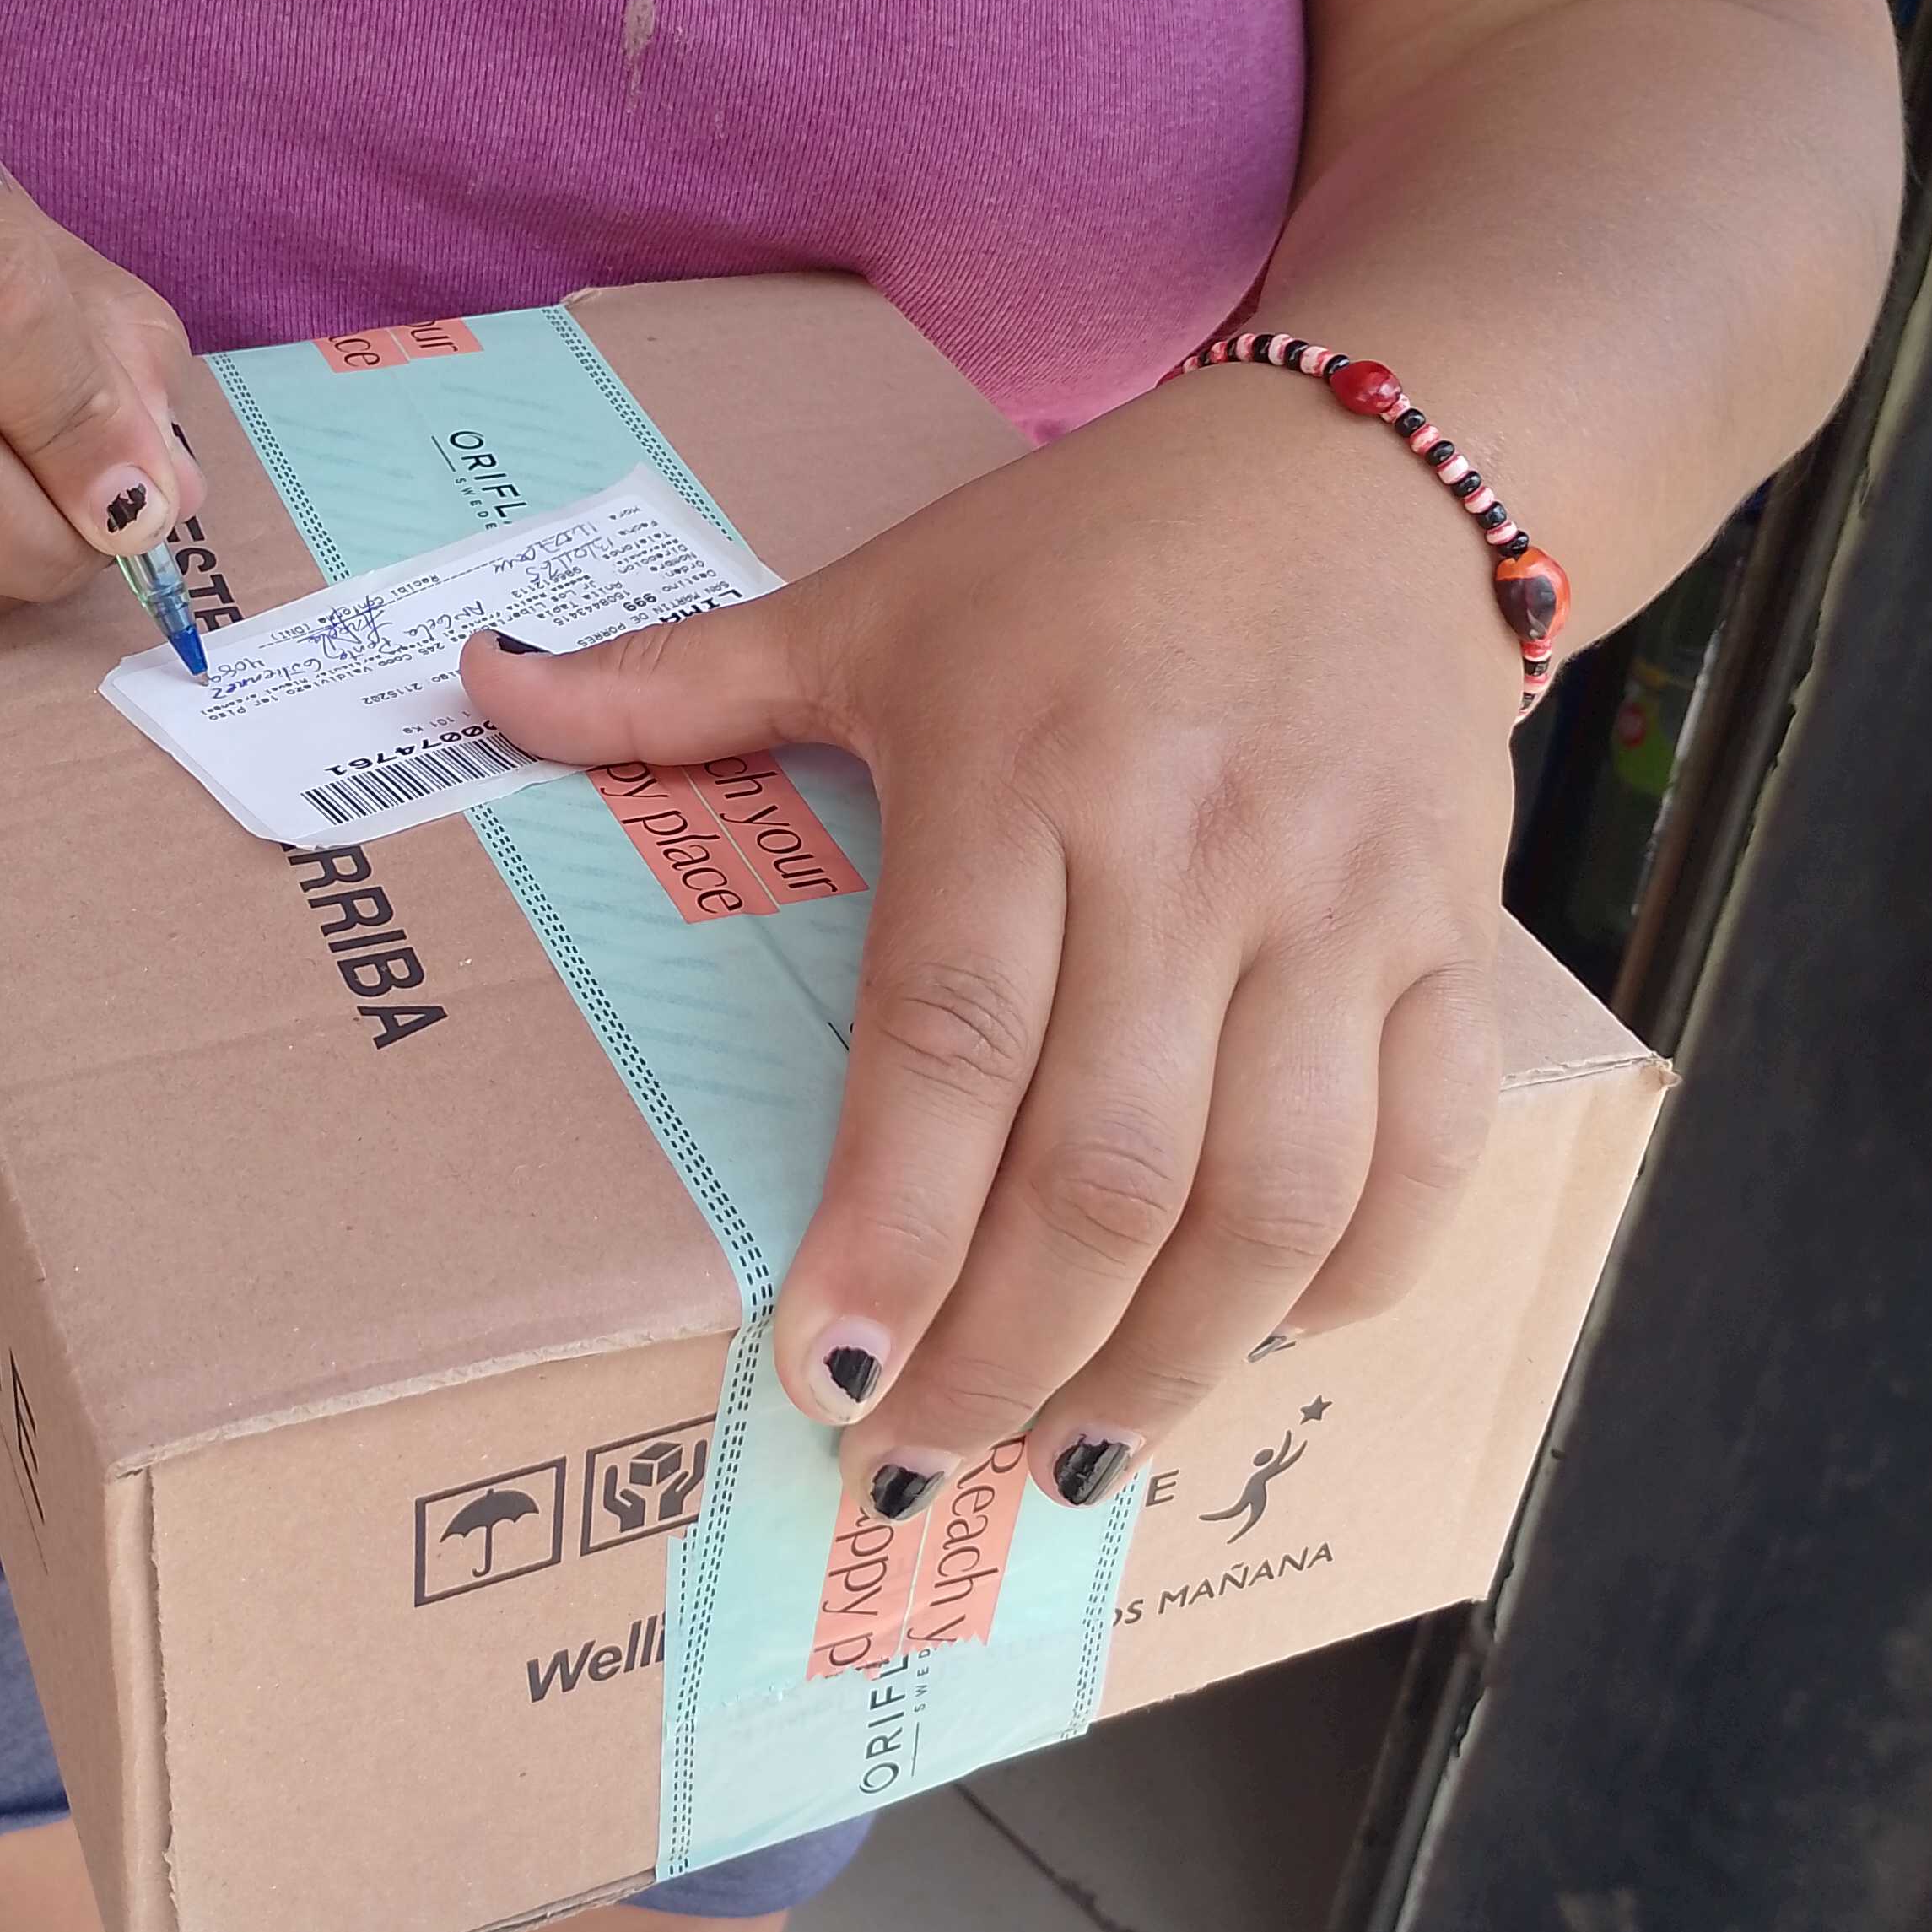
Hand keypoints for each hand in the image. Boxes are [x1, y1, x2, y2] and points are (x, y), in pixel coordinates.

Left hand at [463, 373, 1517, 1515]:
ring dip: (1174, 1362)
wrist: (1371, 473)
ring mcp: (1344, 903)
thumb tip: (475, 683)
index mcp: (1024, 766)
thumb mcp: (879, 596)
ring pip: (1275, 1192)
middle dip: (1008, 1350)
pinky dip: (1356, 1275)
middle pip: (1108, 1163)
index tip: (828, 1378)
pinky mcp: (1457, 936)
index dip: (893, 1229)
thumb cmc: (1095, 551)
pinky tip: (1259, 1341)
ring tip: (1069, 1456)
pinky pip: (1432, 1147)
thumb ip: (683, 676)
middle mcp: (1192, 848)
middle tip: (919, 1458)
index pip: (951, 1041)